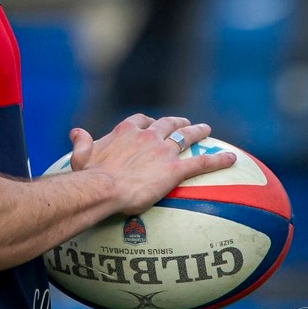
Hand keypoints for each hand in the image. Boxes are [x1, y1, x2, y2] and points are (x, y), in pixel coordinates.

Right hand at [68, 114, 235, 216]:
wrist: (102, 187)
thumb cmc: (89, 176)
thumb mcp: (81, 156)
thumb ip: (81, 143)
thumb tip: (75, 132)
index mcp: (126, 132)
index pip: (139, 121)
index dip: (147, 121)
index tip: (150, 122)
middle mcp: (147, 137)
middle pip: (167, 124)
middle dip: (177, 122)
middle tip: (185, 123)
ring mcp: (163, 151)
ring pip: (185, 137)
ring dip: (197, 132)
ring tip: (206, 130)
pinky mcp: (174, 169)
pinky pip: (201, 162)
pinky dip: (217, 159)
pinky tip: (231, 158)